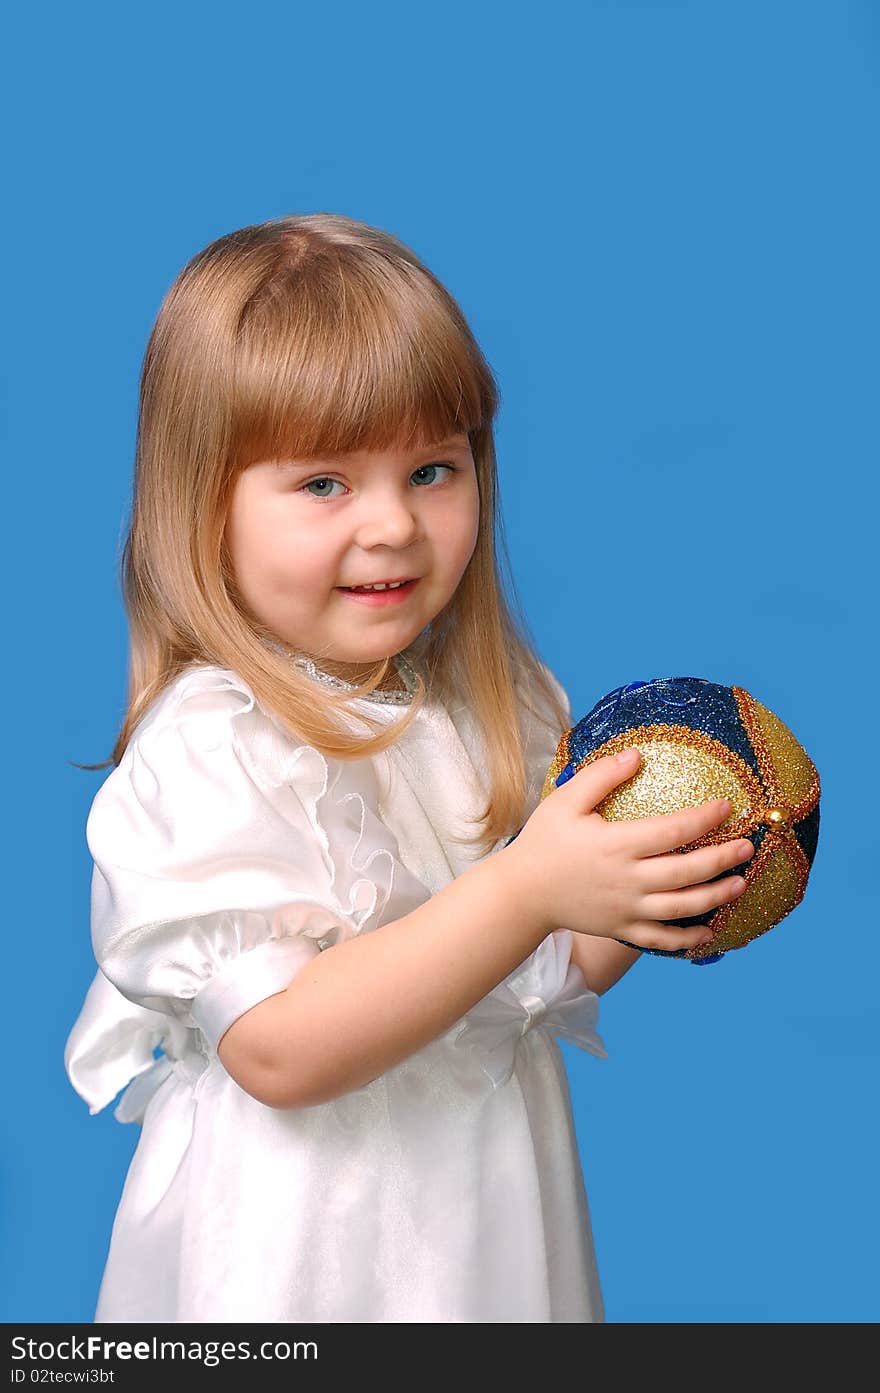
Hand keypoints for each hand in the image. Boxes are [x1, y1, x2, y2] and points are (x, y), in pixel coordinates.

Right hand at [500, 748, 754, 952]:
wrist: (522, 893)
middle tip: (747, 847)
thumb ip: (601, 776)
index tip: (727, 807)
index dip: (703, 819)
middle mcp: (627, 879)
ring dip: (715, 896)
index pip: (672, 832)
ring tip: (739, 884)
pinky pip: (662, 939)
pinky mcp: (621, 929)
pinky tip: (709, 933)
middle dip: (722, 859)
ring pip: (682, 907)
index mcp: (616, 845)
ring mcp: (626, 908)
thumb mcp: (565, 801)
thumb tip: (637, 755)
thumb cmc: (543, 842)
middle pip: (686, 872)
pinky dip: (688, 939)